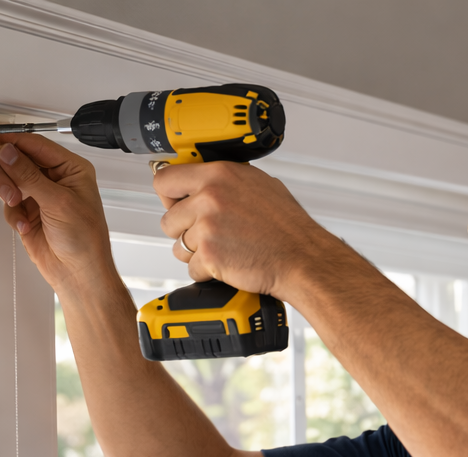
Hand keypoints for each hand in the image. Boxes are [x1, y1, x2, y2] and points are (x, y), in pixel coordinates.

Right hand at [0, 134, 117, 292]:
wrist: (78, 273)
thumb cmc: (85, 241)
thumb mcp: (58, 202)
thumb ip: (29, 175)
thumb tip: (10, 153)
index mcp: (71, 169)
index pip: (37, 145)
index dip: (15, 142)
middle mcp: (55, 179)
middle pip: (18, 160)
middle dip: (9, 173)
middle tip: (8, 187)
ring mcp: (40, 196)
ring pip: (9, 180)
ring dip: (8, 193)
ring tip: (16, 204)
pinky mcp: (28, 213)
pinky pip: (8, 204)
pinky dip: (13, 215)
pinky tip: (25, 226)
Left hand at [153, 161, 340, 299]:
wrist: (301, 258)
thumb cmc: (287, 227)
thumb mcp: (259, 184)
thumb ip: (225, 180)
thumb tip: (203, 180)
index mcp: (219, 174)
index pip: (166, 179)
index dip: (169, 195)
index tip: (176, 202)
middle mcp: (210, 197)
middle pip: (168, 219)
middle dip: (184, 230)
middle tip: (209, 234)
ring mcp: (207, 227)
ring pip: (178, 246)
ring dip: (195, 253)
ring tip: (223, 250)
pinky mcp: (209, 254)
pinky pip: (191, 268)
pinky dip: (207, 271)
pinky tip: (229, 263)